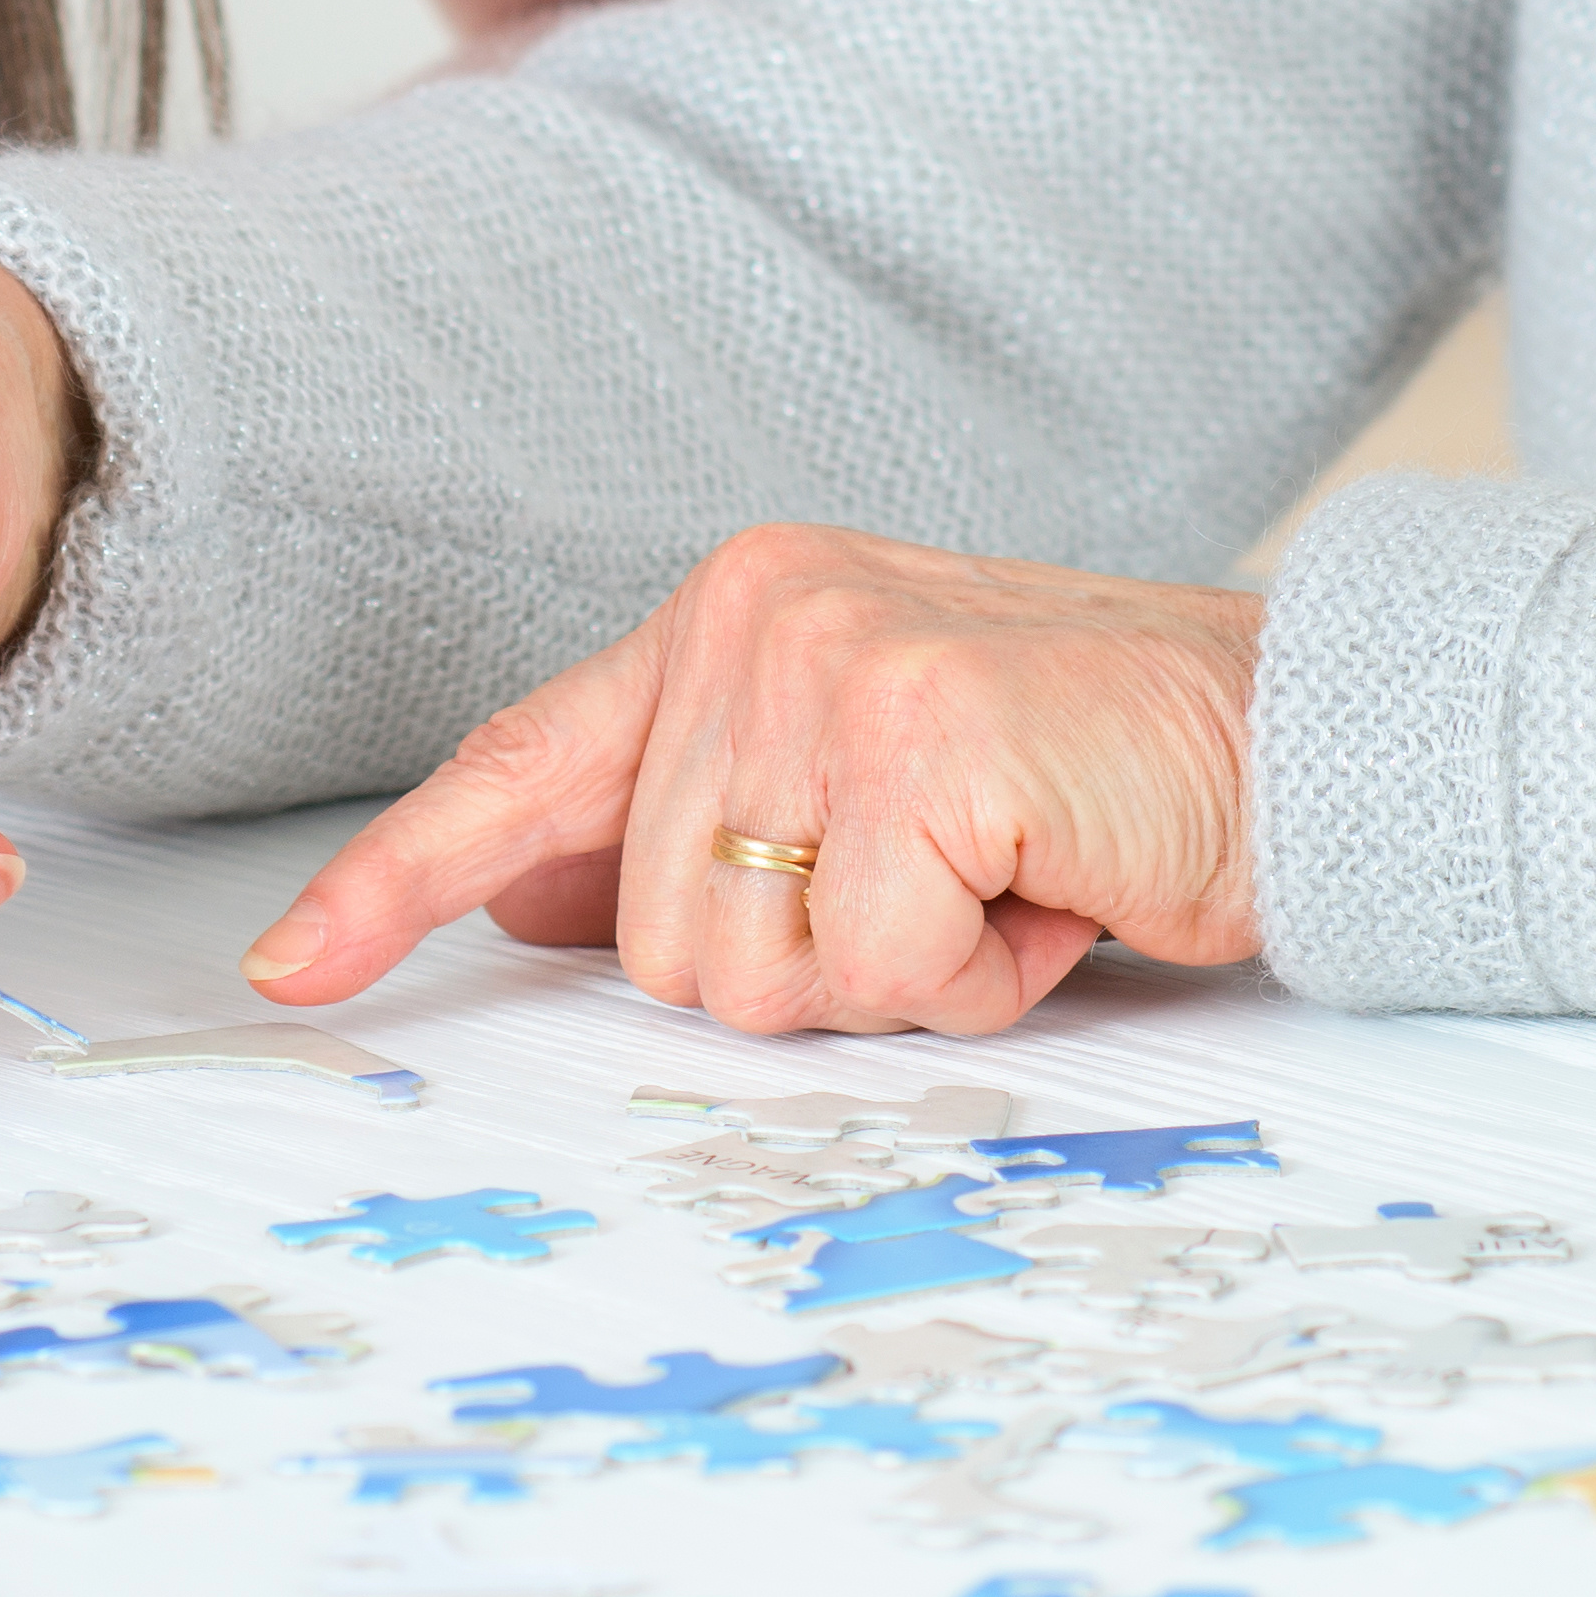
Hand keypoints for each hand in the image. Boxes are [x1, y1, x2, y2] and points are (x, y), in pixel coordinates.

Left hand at [241, 526, 1264, 1037]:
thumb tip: (541, 912)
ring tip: (1003, 883)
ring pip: (747, 974)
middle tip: (952, 892)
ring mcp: (830, 670)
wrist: (1302, 734)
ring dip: (896, 979)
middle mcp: (756, 618)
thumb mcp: (873, 786)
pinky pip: (873, 968)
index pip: (526, 764)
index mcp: (734, 617)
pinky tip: (1049, 888)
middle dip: (811, 970)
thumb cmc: (1092, 780)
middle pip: (659, 939)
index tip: (293, 970)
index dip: (399, 879)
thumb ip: (711, 827)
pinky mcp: (918, 742)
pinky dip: (975, 976)